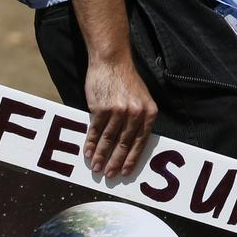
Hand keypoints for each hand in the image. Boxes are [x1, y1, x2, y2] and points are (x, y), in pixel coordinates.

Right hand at [83, 58, 157, 177]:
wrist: (112, 61)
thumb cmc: (125, 81)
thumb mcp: (140, 99)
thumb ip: (138, 118)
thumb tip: (129, 144)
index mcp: (148, 111)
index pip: (141, 141)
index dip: (132, 159)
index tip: (125, 172)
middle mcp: (135, 112)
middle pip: (124, 144)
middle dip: (116, 161)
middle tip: (109, 175)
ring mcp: (118, 110)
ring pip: (108, 139)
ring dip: (101, 156)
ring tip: (96, 167)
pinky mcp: (101, 108)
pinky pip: (95, 130)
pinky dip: (91, 143)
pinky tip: (88, 153)